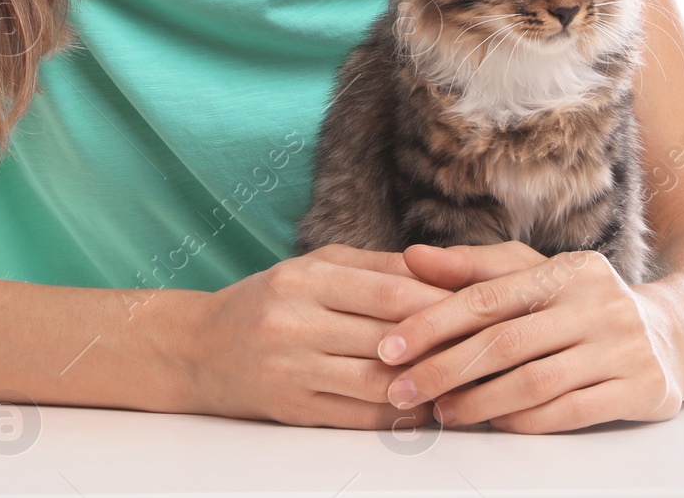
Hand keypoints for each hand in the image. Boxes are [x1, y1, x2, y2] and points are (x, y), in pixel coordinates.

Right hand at [179, 243, 460, 428]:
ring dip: (425, 386)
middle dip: (441, 346)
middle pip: (388, 339)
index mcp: (304, 278)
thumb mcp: (313, 268)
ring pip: (378, 383)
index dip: (437, 304)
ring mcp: (291, 369)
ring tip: (462, 382)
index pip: (387, 292)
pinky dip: (397, 414)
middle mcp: (294, 321)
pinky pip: (358, 416)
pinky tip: (423, 407)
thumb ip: (375, 269)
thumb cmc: (268, 301)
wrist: (199, 349)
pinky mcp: (291, 409)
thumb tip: (441, 272)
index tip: (476, 310)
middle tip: (484, 350)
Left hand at [374, 241, 683, 432]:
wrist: (675, 335)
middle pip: (505, 341)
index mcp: (564, 270)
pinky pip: (573, 411)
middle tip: (402, 390)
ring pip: (536, 380)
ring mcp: (621, 346)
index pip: (486, 297)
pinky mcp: (641, 388)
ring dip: (480, 401)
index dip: (433, 323)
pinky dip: (528, 421)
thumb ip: (474, 268)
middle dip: (445, 369)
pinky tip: (496, 426)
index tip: (390, 347)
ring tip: (441, 413)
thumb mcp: (537, 275)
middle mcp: (595, 303)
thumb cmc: (584, 304)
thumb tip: (411, 258)